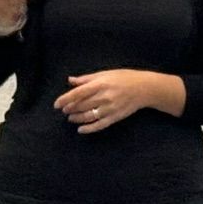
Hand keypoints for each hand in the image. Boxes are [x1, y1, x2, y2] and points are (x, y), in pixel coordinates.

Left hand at [55, 70, 176, 133]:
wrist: (145, 88)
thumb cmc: (124, 78)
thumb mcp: (105, 74)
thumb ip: (86, 79)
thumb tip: (70, 80)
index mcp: (101, 84)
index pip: (78, 93)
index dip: (65, 99)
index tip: (56, 104)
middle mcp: (104, 97)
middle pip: (82, 105)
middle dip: (70, 109)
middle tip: (64, 110)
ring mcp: (110, 108)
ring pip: (89, 116)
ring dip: (77, 118)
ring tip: (70, 118)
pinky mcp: (115, 117)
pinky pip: (100, 125)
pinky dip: (89, 129)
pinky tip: (81, 129)